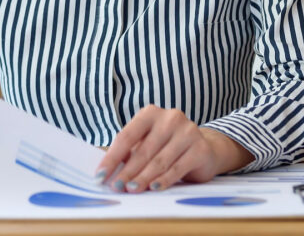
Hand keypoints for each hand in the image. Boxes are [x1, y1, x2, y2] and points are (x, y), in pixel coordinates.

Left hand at [95, 106, 252, 192]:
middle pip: (143, 150)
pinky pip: (177, 168)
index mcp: (151, 113)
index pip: (126, 136)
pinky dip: (164, 180)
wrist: (203, 148)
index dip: (112, 157)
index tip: (100, 175)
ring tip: (131, 189)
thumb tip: (106, 171)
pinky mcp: (199, 148)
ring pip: (159, 160)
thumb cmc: (166, 146)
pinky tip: (154, 188)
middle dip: (127, 171)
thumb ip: (129, 152)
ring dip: (143, 178)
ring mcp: (187, 131)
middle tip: (116, 187)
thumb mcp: (146, 143)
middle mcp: (170, 118)